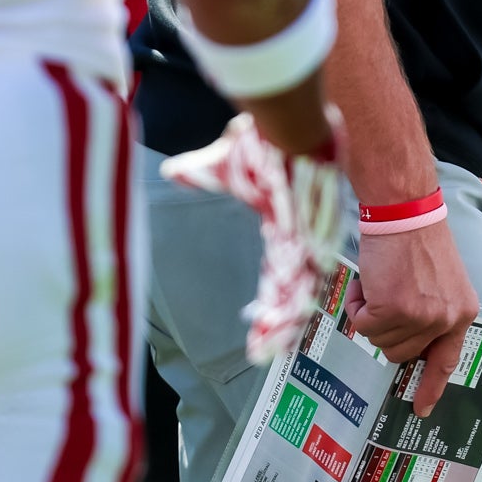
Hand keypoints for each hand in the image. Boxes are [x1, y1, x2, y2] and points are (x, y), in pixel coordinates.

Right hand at [158, 110, 348, 364]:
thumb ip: (200, 173)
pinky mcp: (310, 241)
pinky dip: (287, 309)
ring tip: (268, 351)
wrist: (294, 130)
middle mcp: (301, 241)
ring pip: (297, 295)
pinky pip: (298, 284)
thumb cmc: (263, 145)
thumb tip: (172, 171)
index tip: (260, 322)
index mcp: (284, 229)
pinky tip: (282, 330)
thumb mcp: (224, 164)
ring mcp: (309, 243)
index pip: (277, 273)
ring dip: (282, 323)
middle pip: (292, 291)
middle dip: (279, 321)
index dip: (272, 299)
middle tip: (265, 350)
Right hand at [343, 214, 476, 415]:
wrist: (404, 210)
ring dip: (370, 313)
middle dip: (385, 329)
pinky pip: (361, 324)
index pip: (447, 360)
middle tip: (385, 295)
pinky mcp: (393, 310)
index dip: (432, 386)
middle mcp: (445, 320)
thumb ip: (432, 313)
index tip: (421, 409)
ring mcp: (420, 317)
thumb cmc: (416, 238)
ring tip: (380, 281)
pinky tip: (369, 280)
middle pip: (401, 352)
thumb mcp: (440, 281)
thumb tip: (408, 345)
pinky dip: (357, 304)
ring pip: (379, 339)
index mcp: (463, 312)